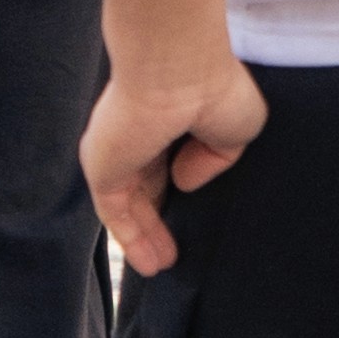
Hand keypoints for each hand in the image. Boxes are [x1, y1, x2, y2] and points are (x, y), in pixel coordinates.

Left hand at [82, 41, 265, 272]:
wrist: (177, 71)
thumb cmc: (214, 89)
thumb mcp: (236, 130)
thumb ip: (214, 160)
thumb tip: (184, 182)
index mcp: (169, 116)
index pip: (166, 157)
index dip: (179, 185)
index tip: (193, 212)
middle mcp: (139, 134)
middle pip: (145, 185)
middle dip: (157, 218)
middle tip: (173, 251)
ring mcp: (117, 153)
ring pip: (129, 204)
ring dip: (145, 237)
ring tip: (163, 266)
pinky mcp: (102, 170)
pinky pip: (114, 213)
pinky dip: (131, 239)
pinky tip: (151, 265)